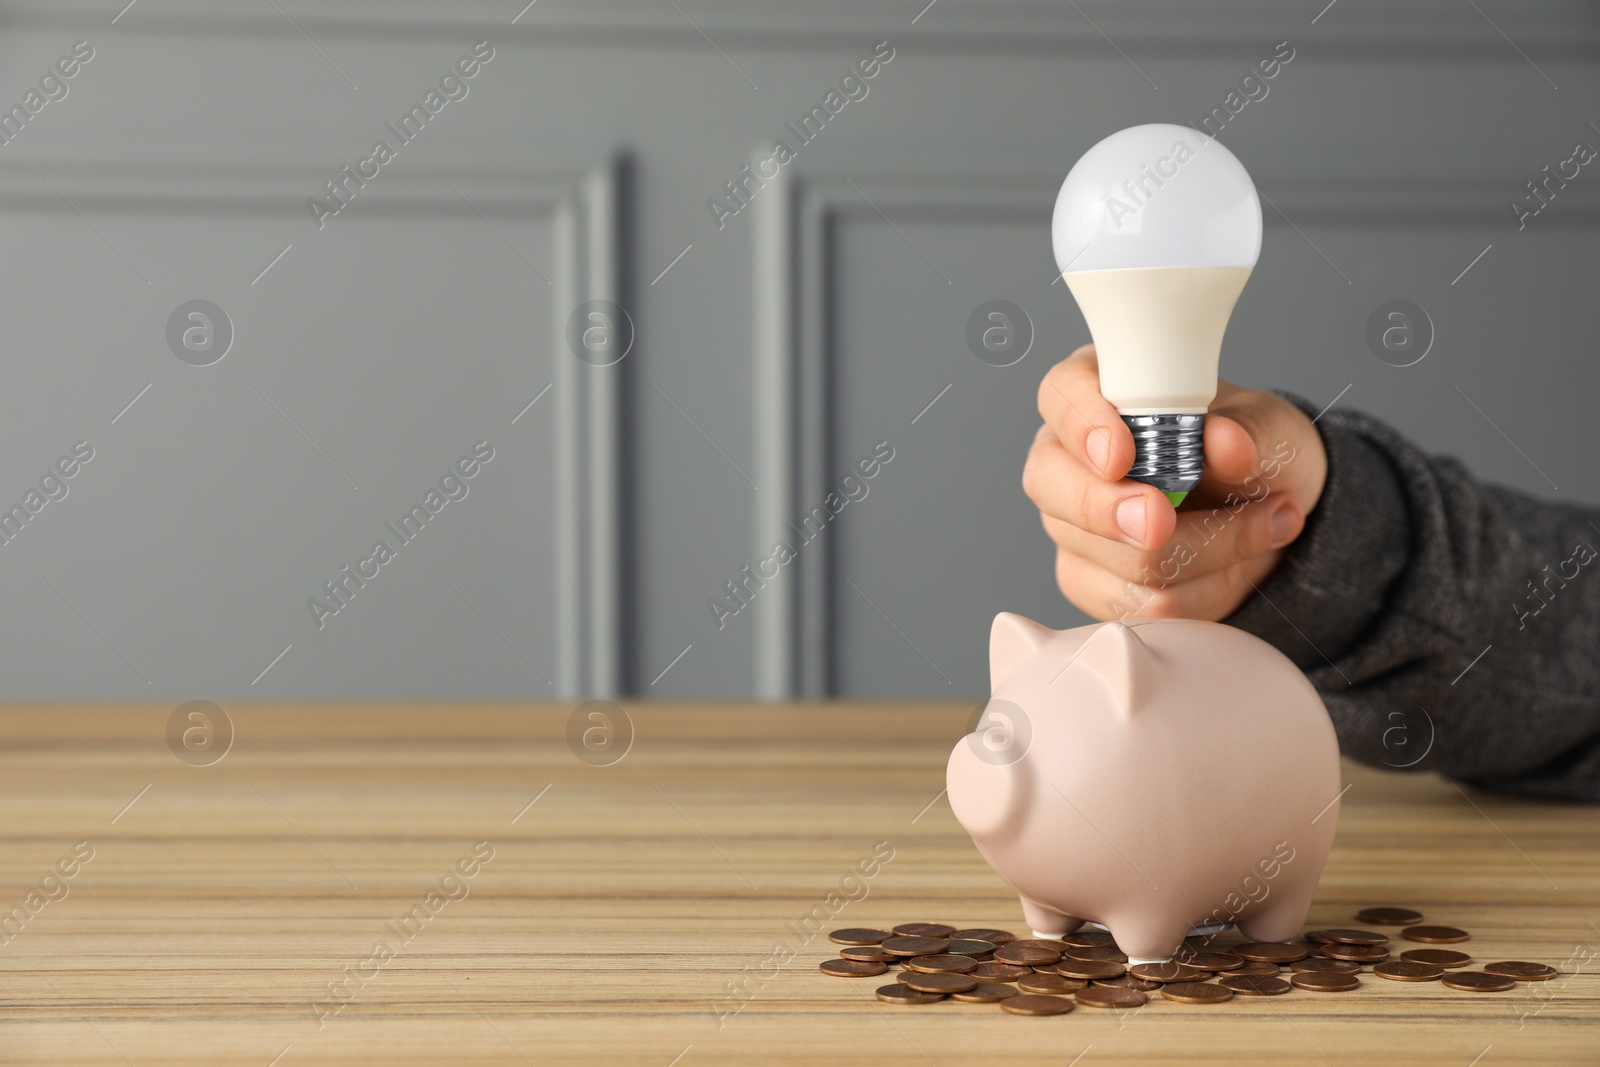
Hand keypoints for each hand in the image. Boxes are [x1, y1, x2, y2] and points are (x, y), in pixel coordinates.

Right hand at [1023, 345, 1328, 621]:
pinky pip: (1138, 604)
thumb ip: (1247, 430)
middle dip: (1109, 511)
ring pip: (1112, 554)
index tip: (1120, 454)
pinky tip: (1238, 562)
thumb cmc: (1248, 450)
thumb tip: (1225, 444)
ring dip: (1204, 550)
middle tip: (1161, 520)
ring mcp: (1070, 524)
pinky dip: (1203, 589)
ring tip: (1267, 521)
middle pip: (1053, 486)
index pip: (1061, 395)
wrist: (1266, 508)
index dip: (1083, 424)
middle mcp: (1067, 458)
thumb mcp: (1267, 426)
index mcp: (1095, 392)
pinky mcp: (1090, 581)